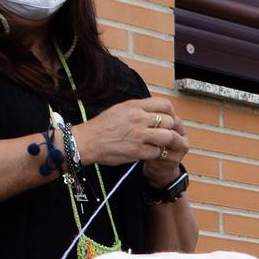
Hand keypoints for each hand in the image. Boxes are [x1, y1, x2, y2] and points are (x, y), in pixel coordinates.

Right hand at [69, 97, 187, 172]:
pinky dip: (155, 153)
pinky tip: (149, 152)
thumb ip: (138, 109)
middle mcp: (138, 118)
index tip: (169, 120)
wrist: (87, 141)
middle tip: (167, 135)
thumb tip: (154, 110)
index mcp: (134, 106)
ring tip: (159, 144)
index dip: (171, 113)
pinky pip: (157, 152)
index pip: (165, 104)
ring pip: (168, 137)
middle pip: (170, 121)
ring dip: (166, 142)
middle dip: (171, 129)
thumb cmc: (102, 126)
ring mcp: (139, 135)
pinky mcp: (137, 151)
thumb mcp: (120, 109)